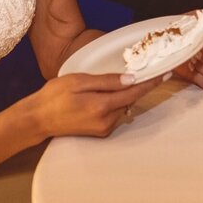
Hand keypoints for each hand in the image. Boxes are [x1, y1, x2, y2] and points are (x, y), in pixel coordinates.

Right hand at [28, 72, 163, 138]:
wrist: (37, 119)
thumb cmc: (54, 96)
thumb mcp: (79, 81)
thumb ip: (106, 80)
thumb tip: (130, 79)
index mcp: (101, 106)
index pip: (134, 92)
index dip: (150, 82)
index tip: (165, 73)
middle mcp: (106, 121)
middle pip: (130, 99)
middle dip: (136, 86)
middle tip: (140, 70)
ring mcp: (104, 129)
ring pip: (123, 106)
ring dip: (123, 94)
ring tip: (111, 82)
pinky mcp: (100, 132)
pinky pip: (115, 114)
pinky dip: (115, 102)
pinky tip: (103, 94)